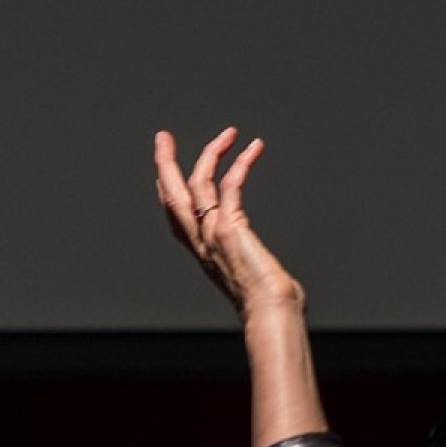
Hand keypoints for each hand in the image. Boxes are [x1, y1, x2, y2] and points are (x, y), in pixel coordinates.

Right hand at [153, 127, 303, 318]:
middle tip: (163, 138)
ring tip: (227, 134)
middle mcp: (202, 242)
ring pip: (195, 184)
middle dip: (166, 164)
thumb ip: (259, 275)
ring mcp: (212, 233)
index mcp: (204, 254)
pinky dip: (241, 163)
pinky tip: (254, 148)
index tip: (166, 172)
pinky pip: (229, 185)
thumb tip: (282, 285)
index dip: (168, 191)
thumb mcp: (257, 283)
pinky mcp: (229, 227)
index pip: (177, 217)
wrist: (270, 313)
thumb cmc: (271, 304)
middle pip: (172, 195)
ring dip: (210, 153)